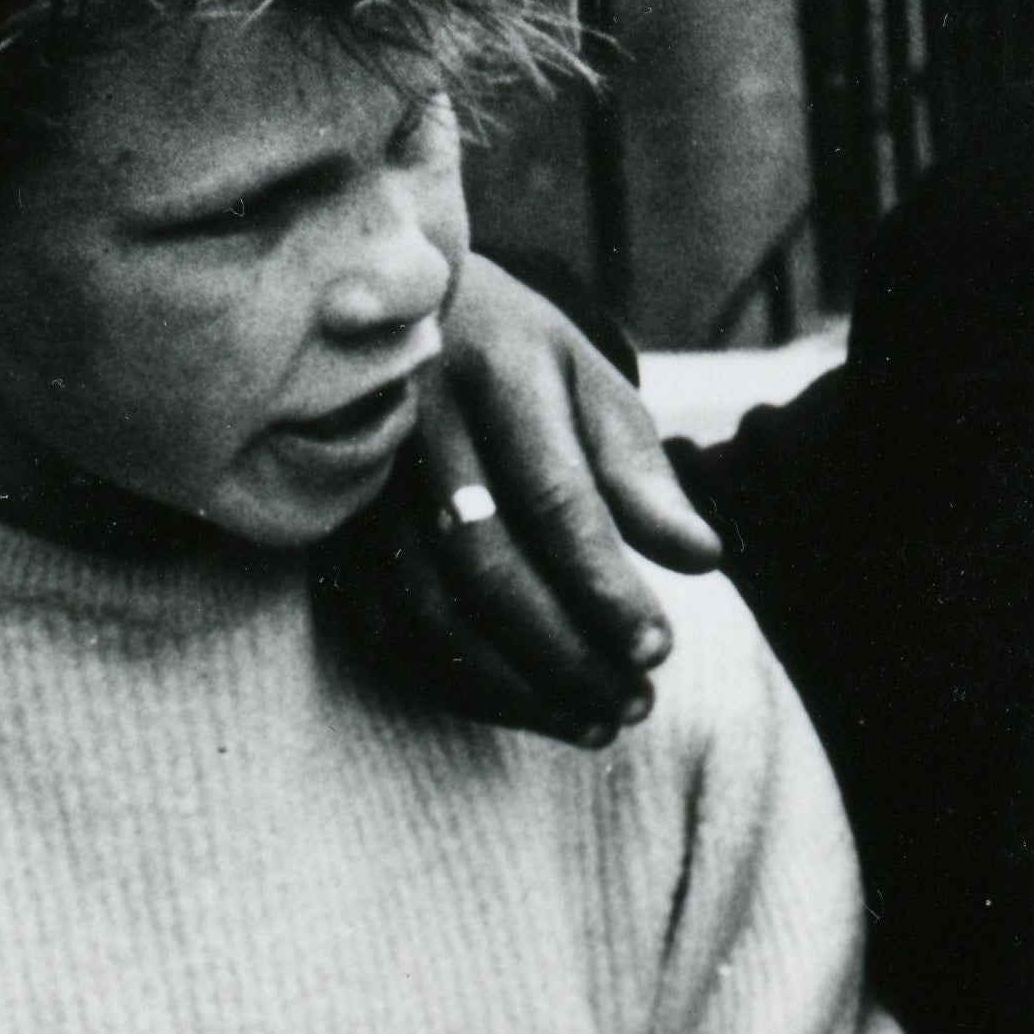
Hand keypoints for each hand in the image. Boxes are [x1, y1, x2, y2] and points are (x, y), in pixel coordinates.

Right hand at [314, 254, 726, 742]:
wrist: (390, 313)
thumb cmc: (514, 354)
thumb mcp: (587, 381)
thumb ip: (640, 470)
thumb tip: (702, 559)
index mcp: (494, 373)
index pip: (553, 499)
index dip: (605, 584)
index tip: (658, 649)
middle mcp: (415, 428)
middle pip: (488, 567)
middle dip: (567, 650)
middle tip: (635, 703)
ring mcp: (360, 484)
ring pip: (432, 611)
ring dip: (516, 686)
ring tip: (596, 720)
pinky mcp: (331, 532)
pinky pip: (388, 629)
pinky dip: (457, 683)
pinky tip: (523, 704)